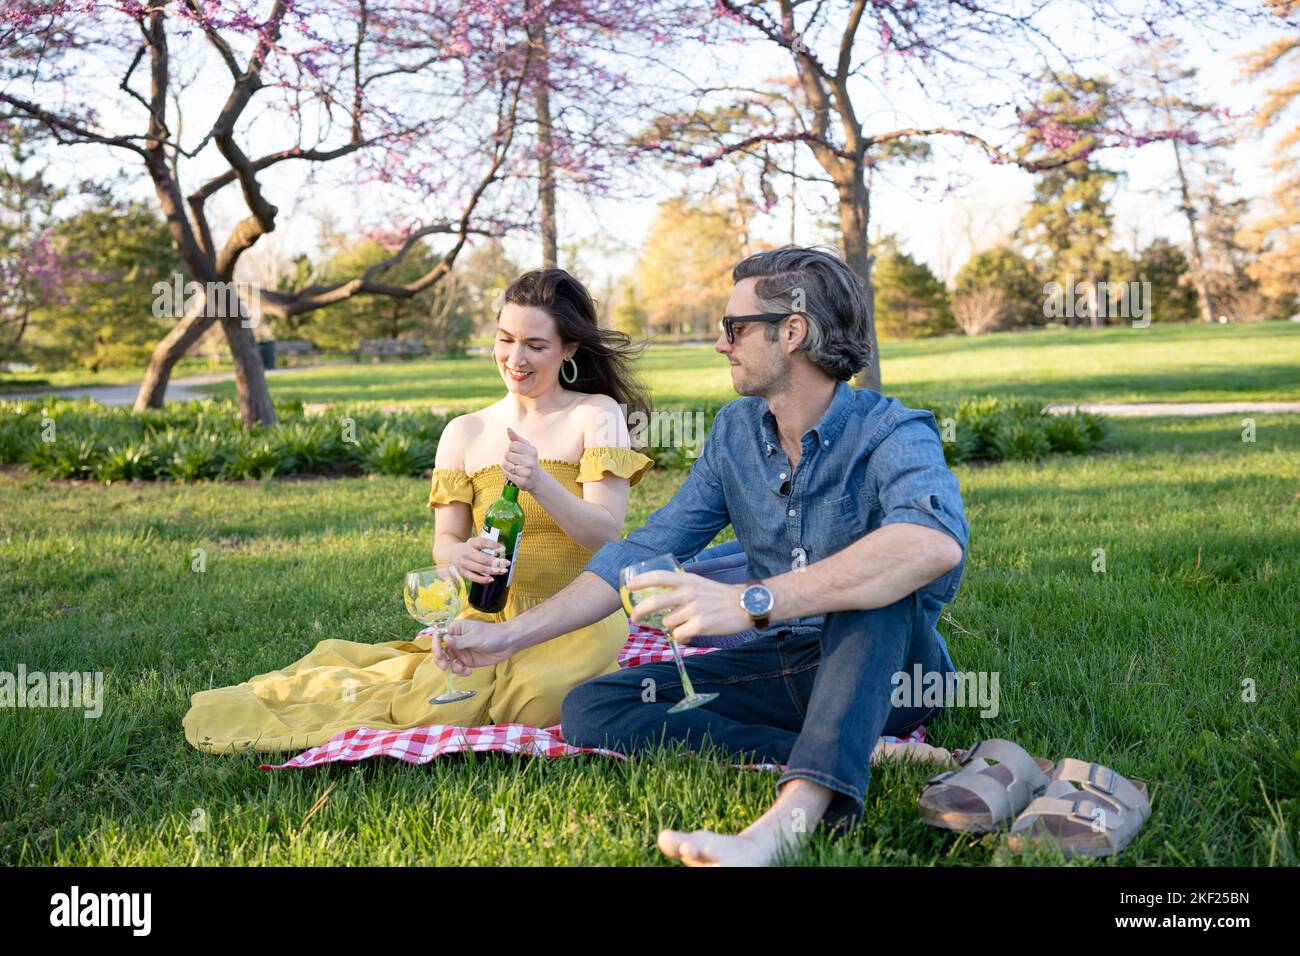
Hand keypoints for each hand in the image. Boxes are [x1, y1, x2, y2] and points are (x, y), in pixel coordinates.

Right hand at [436, 618, 517, 675]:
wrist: (508, 643)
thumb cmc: (492, 635)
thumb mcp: (475, 637)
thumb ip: (460, 641)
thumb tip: (444, 639)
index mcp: (456, 629)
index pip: (439, 636)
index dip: (435, 645)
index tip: (439, 654)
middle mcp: (455, 641)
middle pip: (440, 651)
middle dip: (440, 660)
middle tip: (444, 666)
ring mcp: (461, 652)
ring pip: (448, 662)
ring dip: (452, 668)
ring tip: (462, 668)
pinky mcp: (467, 661)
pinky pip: (458, 668)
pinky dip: (460, 672)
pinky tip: (468, 671)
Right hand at [454, 536, 508, 584]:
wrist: (452, 553)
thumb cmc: (469, 548)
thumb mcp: (476, 542)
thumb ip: (487, 544)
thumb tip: (502, 550)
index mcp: (471, 543)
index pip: (482, 542)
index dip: (493, 545)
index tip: (503, 549)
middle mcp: (466, 553)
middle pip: (483, 558)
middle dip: (497, 562)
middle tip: (507, 563)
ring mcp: (464, 564)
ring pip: (480, 569)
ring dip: (493, 571)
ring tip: (503, 571)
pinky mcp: (463, 572)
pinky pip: (474, 578)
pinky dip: (484, 579)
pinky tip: (492, 579)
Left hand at [502, 426, 542, 490]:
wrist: (537, 479)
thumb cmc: (529, 460)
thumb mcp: (526, 448)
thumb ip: (516, 438)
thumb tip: (508, 429)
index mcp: (532, 451)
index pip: (512, 445)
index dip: (511, 448)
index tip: (516, 452)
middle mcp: (531, 462)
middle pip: (507, 454)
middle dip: (508, 457)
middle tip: (514, 461)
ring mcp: (527, 472)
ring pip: (506, 465)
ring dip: (506, 465)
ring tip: (512, 467)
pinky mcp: (522, 482)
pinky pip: (507, 474)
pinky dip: (507, 473)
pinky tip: (512, 473)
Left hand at [625, 571, 751, 643]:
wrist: (746, 604)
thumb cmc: (721, 596)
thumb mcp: (699, 583)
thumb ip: (681, 588)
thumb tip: (661, 603)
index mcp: (688, 580)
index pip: (659, 576)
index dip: (641, 581)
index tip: (629, 586)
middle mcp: (689, 593)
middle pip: (655, 602)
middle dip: (640, 611)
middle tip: (634, 618)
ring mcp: (694, 610)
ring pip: (668, 623)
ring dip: (672, 627)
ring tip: (685, 625)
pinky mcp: (700, 625)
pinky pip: (679, 635)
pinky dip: (680, 638)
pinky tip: (689, 634)